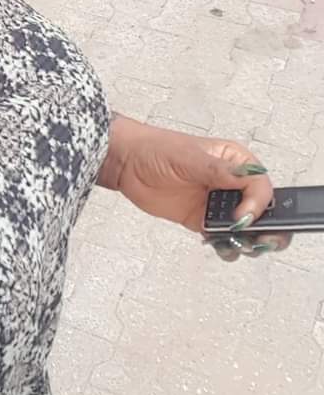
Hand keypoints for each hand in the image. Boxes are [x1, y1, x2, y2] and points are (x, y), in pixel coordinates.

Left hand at [98, 115, 287, 261]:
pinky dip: (225, 245)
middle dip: (267, 228)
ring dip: (247, 240)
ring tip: (235, 245)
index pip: (261, 186)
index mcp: (236, 162)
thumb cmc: (157, 149)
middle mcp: (231, 184)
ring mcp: (217, 204)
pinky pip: (222, 237)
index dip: (258, 204)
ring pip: (246, 228)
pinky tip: (219, 246)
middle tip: (257, 241)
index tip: (242, 217)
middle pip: (262, 210)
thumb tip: (246, 176)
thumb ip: (218, 170)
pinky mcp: (201, 220)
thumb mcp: (189, 157)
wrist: (127, 163)